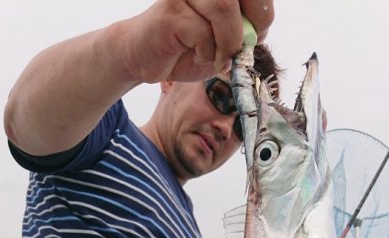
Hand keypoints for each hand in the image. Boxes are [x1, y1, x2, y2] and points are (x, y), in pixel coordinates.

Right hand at [121, 0, 273, 83]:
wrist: (144, 57)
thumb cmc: (185, 47)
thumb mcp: (224, 42)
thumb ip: (245, 32)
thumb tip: (259, 31)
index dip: (262, 12)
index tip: (255, 35)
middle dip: (244, 30)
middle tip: (233, 53)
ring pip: (223, 9)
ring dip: (226, 43)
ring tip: (215, 58)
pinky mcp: (171, 10)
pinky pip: (202, 31)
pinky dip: (206, 52)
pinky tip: (195, 54)